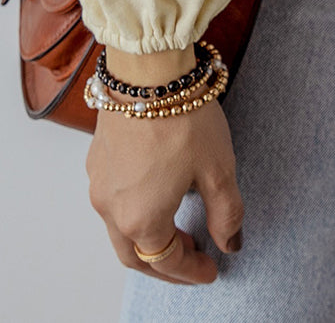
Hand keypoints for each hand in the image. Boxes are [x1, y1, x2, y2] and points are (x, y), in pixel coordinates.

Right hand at [86, 94, 243, 284]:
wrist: (147, 72)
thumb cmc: (184, 118)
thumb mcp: (218, 169)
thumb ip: (226, 213)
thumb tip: (230, 243)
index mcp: (142, 219)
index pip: (167, 262)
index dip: (192, 271)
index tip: (212, 269)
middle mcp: (112, 208)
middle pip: (135, 256)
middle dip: (164, 265)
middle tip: (192, 260)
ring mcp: (100, 184)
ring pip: (119, 230)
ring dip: (147, 240)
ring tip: (178, 230)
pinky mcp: (97, 160)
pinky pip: (112, 202)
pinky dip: (134, 213)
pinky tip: (155, 197)